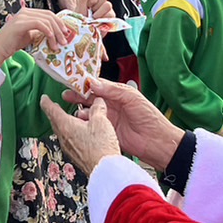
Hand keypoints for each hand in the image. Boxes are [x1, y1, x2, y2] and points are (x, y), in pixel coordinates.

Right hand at [0, 8, 68, 65]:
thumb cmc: (12, 43)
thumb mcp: (29, 35)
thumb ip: (39, 31)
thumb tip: (54, 34)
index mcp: (27, 13)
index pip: (48, 14)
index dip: (59, 22)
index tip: (65, 33)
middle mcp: (25, 12)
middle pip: (49, 15)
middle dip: (59, 27)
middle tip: (65, 40)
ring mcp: (22, 16)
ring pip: (46, 20)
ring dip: (55, 33)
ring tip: (58, 44)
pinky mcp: (20, 23)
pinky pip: (39, 24)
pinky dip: (47, 31)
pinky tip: (50, 39)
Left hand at [41, 96, 120, 176]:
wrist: (104, 170)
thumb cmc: (100, 147)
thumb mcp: (101, 121)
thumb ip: (97, 109)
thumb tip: (97, 103)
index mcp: (65, 125)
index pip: (50, 110)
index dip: (46, 102)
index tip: (44, 98)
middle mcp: (63, 137)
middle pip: (55, 121)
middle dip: (55, 112)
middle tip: (56, 106)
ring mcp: (68, 148)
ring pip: (62, 131)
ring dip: (65, 123)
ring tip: (73, 118)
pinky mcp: (75, 155)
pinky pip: (69, 140)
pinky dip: (72, 133)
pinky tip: (82, 133)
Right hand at [64, 79, 182, 169]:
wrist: (156, 141)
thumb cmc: (149, 117)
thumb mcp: (131, 97)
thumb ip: (112, 90)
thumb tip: (93, 83)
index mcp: (118, 94)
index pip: (98, 86)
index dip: (86, 83)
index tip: (73, 81)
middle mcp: (112, 105)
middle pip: (91, 98)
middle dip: (78, 95)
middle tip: (66, 94)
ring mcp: (109, 118)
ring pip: (90, 112)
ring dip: (81, 110)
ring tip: (73, 109)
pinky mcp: (107, 132)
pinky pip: (92, 125)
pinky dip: (85, 123)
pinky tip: (80, 121)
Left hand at [76, 0, 113, 19]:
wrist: (85, 33)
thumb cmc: (81, 20)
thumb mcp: (80, 8)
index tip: (87, 5)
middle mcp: (100, 0)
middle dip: (96, 4)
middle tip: (91, 11)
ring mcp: (107, 7)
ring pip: (108, 4)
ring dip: (99, 13)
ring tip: (93, 18)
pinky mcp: (111, 15)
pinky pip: (110, 14)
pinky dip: (103, 19)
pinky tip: (98, 22)